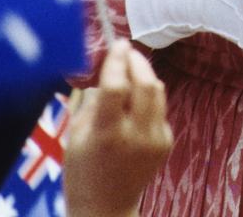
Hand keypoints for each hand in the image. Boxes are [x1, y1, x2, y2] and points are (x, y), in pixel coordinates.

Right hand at [64, 39, 172, 216]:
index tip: (118, 43)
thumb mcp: (76, 135)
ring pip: (157, 92)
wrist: (105, 210)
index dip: (118, 61)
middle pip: (146, 84)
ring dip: (145, 75)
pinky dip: (147, 98)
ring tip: (130, 69)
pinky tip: (134, 102)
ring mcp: (156, 140)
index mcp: (108, 135)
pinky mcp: (166, 143)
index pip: (117, 87)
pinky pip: (159, 108)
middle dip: (137, 61)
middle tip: (126, 51)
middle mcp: (136, 136)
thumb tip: (108, 67)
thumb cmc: (82, 172)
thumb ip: (94, 100)